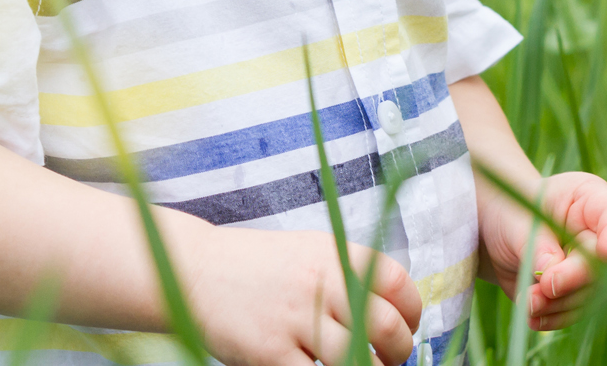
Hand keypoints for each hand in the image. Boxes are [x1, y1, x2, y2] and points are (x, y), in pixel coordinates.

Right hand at [178, 224, 422, 365]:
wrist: (194, 272)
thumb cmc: (258, 268)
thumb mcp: (308, 252)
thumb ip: (348, 276)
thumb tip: (393, 315)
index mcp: (334, 254)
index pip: (398, 283)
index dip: (413, 312)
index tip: (406, 327)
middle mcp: (320, 283)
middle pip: (386, 327)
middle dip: (398, 353)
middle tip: (389, 362)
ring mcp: (295, 319)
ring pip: (357, 361)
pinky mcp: (271, 353)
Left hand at [474, 170, 606, 332]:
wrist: (499, 231)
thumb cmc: (512, 212)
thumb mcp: (517, 219)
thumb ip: (535, 244)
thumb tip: (550, 272)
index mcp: (592, 201)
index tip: (605, 252)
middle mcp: (599, 236)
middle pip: (603, 263)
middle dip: (574, 279)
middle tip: (545, 286)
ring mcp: (591, 267)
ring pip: (589, 294)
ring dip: (559, 304)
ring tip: (528, 302)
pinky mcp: (576, 293)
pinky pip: (574, 311)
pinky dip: (555, 318)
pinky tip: (533, 318)